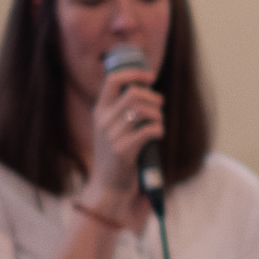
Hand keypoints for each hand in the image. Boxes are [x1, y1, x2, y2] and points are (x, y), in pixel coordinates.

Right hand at [84, 59, 163, 209]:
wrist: (108, 186)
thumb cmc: (115, 153)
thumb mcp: (110, 127)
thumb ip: (121, 109)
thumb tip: (146, 89)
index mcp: (99, 111)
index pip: (113, 80)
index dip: (134, 73)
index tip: (150, 76)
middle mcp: (103, 121)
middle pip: (134, 94)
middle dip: (153, 98)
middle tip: (160, 106)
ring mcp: (112, 136)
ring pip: (143, 111)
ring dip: (157, 114)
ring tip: (158, 122)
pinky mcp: (123, 151)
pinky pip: (149, 131)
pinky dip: (159, 129)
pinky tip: (158, 134)